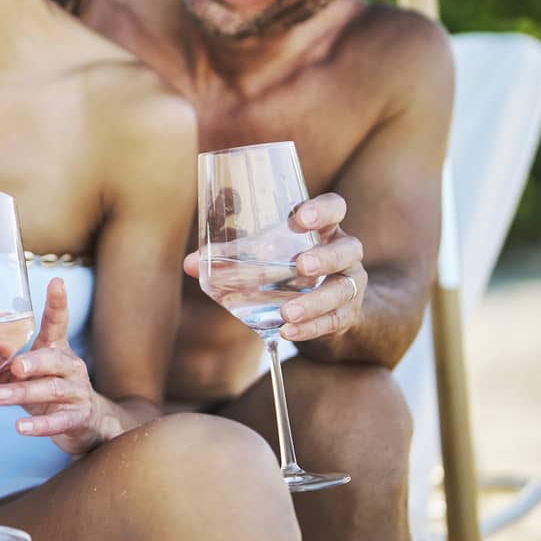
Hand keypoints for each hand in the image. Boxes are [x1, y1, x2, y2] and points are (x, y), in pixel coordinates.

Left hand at [0, 277, 107, 454]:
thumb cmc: (50, 388)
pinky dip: (39, 425)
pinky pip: (59, 421)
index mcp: (57, 349)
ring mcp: (77, 392)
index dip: (58, 303)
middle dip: (33, 362)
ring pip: (52, 390)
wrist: (87, 421)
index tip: (56, 282)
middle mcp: (70, 366)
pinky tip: (21, 428)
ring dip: (23, 393)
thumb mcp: (31, 371)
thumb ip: (6, 362)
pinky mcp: (78, 417)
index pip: (58, 322)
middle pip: (54, 359)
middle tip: (14, 365)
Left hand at [182, 191, 366, 341]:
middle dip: (326, 256)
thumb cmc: (288, 268)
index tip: (299, 218)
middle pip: (348, 249)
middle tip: (301, 265)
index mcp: (323, 228)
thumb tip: (190, 263)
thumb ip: (230, 256)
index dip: (322, 210)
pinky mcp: (348, 314)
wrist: (327, 306)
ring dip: (315, 301)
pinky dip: (311, 328)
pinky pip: (335, 321)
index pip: (335, 208)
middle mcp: (343, 252)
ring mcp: (350, 284)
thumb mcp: (264, 255)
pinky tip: (289, 332)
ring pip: (343, 289)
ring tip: (287, 312)